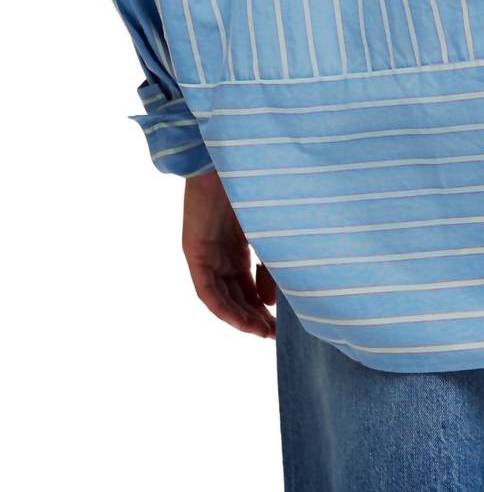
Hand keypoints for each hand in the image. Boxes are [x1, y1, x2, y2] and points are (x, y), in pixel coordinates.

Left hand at [182, 169, 275, 336]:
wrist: (232, 156)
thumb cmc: (256, 185)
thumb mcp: (270, 229)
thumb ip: (271, 264)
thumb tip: (269, 302)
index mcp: (238, 244)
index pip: (248, 285)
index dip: (263, 307)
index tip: (281, 324)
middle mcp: (220, 252)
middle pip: (235, 295)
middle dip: (254, 317)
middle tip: (274, 335)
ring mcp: (206, 252)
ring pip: (221, 297)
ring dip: (240, 318)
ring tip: (262, 332)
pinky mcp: (194, 251)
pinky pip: (206, 289)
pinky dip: (223, 307)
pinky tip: (241, 321)